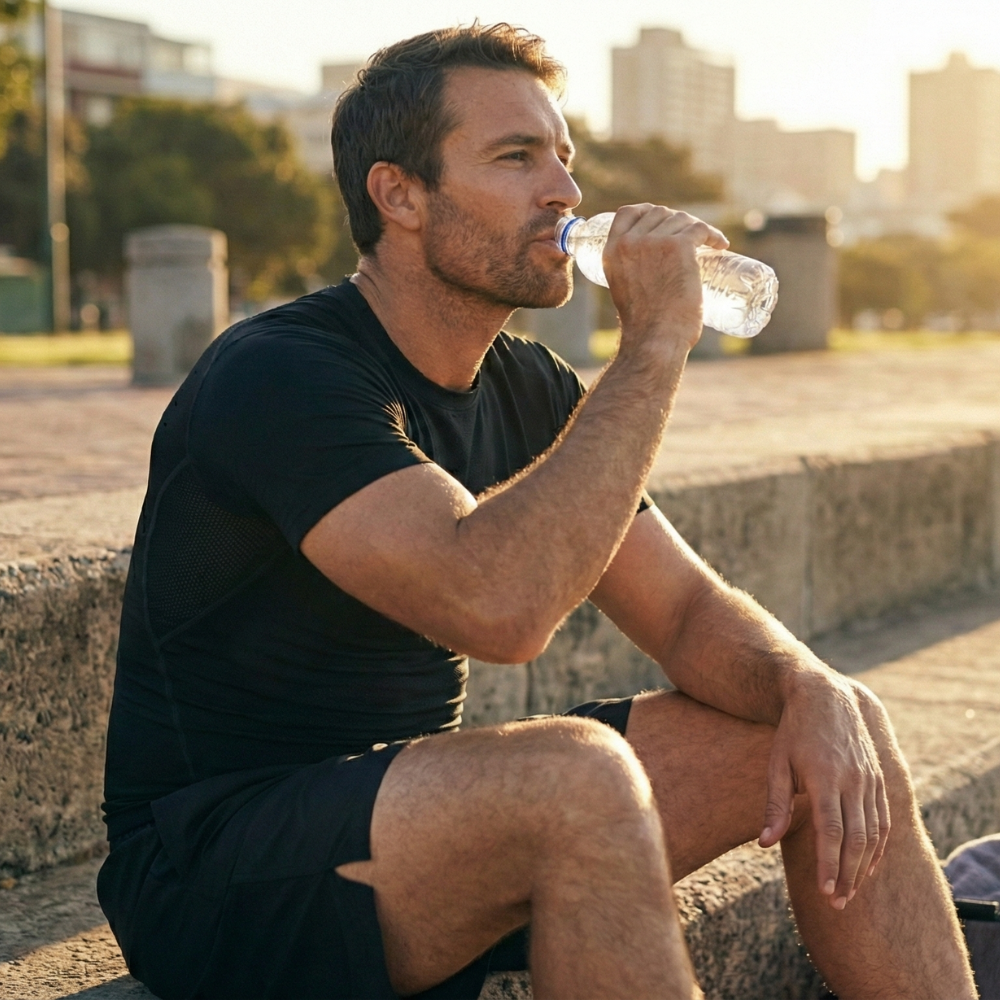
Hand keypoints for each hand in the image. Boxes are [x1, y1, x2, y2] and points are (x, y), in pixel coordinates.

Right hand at [603, 204, 728, 358]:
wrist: (655, 340)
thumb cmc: (644, 326)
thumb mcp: (624, 291)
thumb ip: (631, 274)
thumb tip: (652, 271)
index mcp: (612, 252)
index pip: (628, 213)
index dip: (647, 210)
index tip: (663, 219)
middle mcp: (630, 242)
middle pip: (659, 213)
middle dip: (678, 220)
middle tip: (692, 238)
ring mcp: (654, 242)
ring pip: (682, 220)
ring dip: (696, 228)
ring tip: (709, 244)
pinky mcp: (679, 247)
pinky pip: (700, 229)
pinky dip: (713, 235)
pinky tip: (720, 245)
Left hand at [758, 673, 890, 909]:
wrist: (826, 698)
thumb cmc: (793, 733)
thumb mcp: (777, 763)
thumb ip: (774, 804)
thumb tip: (763, 843)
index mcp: (825, 777)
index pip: (831, 831)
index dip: (830, 864)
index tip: (826, 892)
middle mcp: (853, 780)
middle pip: (856, 838)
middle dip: (848, 874)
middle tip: (838, 904)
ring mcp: (870, 780)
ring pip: (874, 833)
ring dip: (864, 867)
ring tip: (850, 893)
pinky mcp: (879, 779)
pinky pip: (884, 820)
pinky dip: (879, 847)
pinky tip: (868, 867)